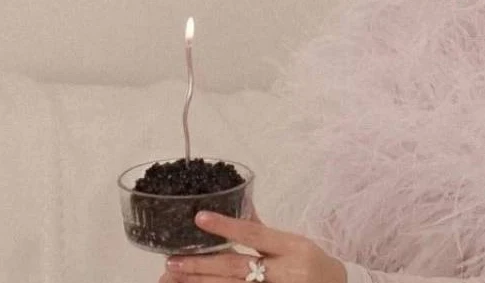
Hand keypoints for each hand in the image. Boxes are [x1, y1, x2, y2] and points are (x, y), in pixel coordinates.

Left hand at [160, 208, 346, 282]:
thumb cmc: (311, 262)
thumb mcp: (293, 241)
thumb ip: (264, 230)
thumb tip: (237, 209)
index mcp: (291, 247)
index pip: (255, 234)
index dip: (227, 226)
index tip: (200, 218)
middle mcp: (284, 271)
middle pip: (237, 268)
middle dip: (202, 265)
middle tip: (173, 261)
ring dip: (201, 282)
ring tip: (175, 276)